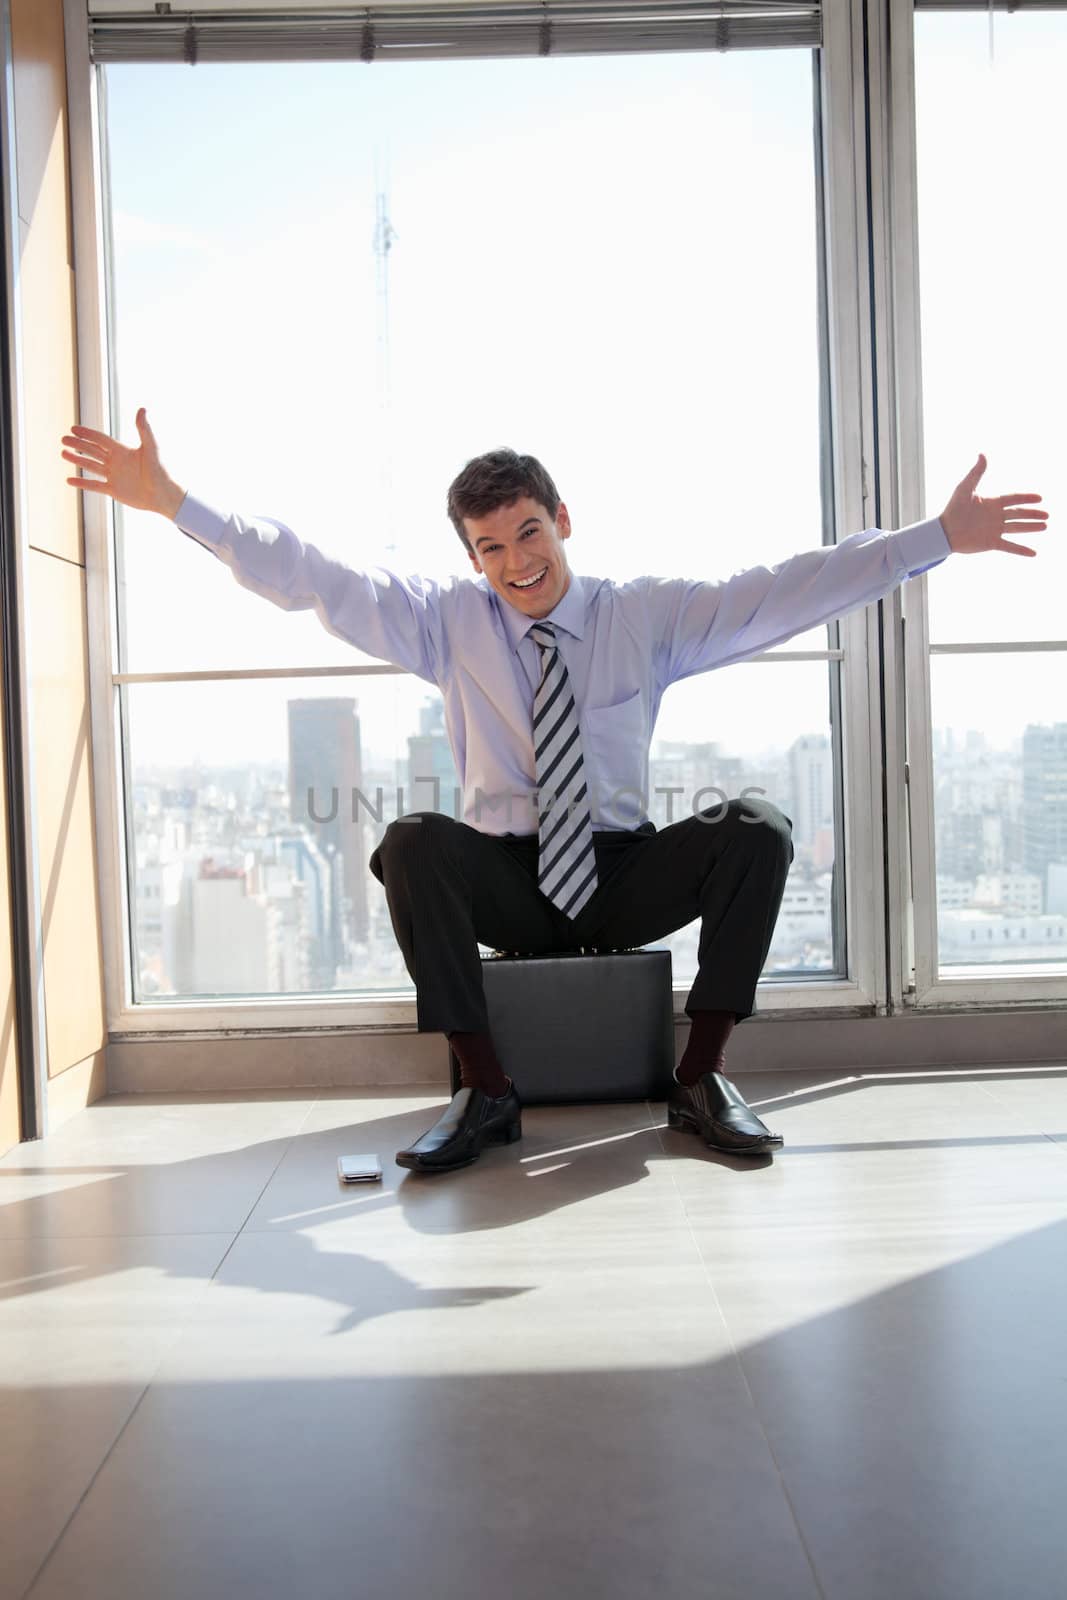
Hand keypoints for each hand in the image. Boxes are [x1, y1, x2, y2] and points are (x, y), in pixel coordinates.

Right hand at [60, 408, 185, 518]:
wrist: (164, 495)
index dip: (88, 434)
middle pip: (93, 451)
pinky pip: (94, 486)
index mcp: (123, 451)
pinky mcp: (114, 490)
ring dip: (77, 460)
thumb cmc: (161, 470)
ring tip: (63, 453)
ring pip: (91, 466)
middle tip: (63, 439)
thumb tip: (142, 409)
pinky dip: (82, 483)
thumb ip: (144, 429)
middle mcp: (117, 462)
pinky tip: (70, 480)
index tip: (73, 428)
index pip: (101, 440)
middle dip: (78, 444)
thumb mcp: (151, 447)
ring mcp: (114, 476)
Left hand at [939, 454, 1048, 556]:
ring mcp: (994, 530)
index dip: (1026, 498)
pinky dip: (1021, 550)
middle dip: (1033, 514)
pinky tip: (1033, 553)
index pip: (1013, 499)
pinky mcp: (991, 543)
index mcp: (992, 503)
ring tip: (1045, 526)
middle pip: (1019, 514)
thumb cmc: (953, 509)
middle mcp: (995, 516)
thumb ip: (976, 473)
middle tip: (1047, 515)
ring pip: (1017, 529)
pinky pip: (1010, 546)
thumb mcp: (965, 488)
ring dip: (1031, 528)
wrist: (943, 532)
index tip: (1039, 498)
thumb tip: (982, 454)